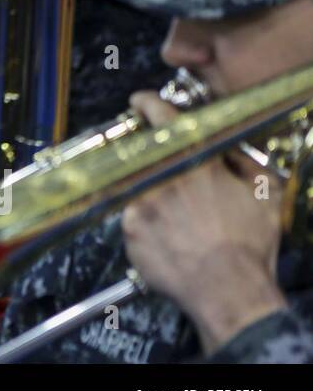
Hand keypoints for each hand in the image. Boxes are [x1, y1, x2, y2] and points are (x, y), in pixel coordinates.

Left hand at [121, 91, 287, 353]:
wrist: (227, 289)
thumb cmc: (248, 244)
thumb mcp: (262, 193)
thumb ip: (241, 161)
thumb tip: (226, 148)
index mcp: (192, 159)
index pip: (161, 115)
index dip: (148, 103)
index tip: (140, 101)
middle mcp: (158, 174)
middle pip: (144, 149)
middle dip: (153, 156)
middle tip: (169, 173)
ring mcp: (138, 201)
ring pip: (137, 184)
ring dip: (152, 193)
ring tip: (179, 219)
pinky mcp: (128, 228)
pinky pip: (132, 217)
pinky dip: (147, 223)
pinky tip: (169, 238)